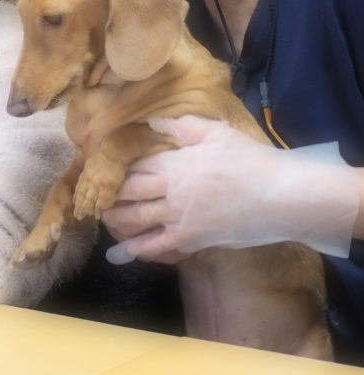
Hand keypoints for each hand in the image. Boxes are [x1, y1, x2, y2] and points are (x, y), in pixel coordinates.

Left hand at [102, 115, 357, 264]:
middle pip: (127, 192)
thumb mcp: (216, 133)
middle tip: (93, 197)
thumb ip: (181, 126)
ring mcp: (179, 217)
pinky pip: (158, 246)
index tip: (100, 171)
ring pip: (136, 220)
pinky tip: (122, 254)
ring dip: (115, 221)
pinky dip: (138, 250)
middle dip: (108, 195)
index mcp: (174, 163)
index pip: (133, 165)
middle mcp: (170, 191)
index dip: (115, 168)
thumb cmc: (251, 160)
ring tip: (103, 221)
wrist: (282, 196)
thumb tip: (153, 121)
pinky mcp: (192, 239)